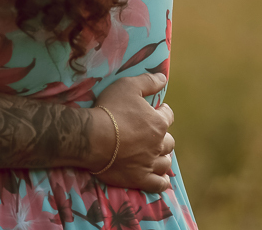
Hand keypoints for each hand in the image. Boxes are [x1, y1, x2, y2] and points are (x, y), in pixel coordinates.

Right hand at [90, 72, 175, 192]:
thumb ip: (148, 81)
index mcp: (158, 122)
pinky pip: (158, 184)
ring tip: (156, 155)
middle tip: (154, 135)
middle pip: (169, 141)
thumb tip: (163, 78)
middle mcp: (158, 144)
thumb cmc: (110, 109)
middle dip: (163, 137)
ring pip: (165, 163)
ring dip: (163, 158)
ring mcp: (149, 163)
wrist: (92, 138)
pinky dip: (162, 182)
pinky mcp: (139, 178)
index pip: (168, 116)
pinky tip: (161, 179)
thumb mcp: (128, 86)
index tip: (158, 110)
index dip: (163, 112)